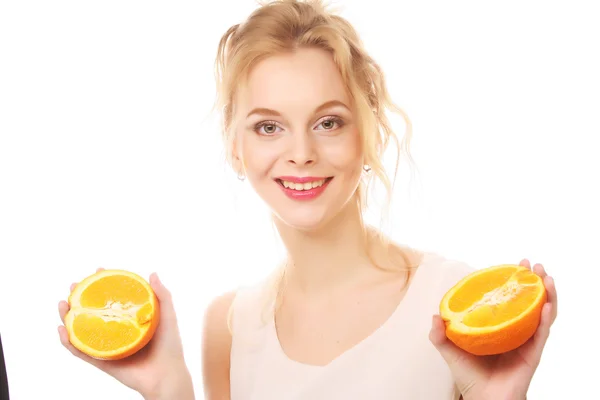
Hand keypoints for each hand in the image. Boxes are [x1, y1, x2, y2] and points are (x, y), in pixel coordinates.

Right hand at [58, 269, 193, 399]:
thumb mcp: (168, 316)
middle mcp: (116, 330)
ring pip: (81, 329)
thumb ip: (163, 295)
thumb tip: (152, 273)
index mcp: (129, 318)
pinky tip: (62, 330)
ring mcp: (107, 345)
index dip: (103, 283)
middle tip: (74, 285)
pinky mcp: (102, 361)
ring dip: (67, 316)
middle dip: (80, 297)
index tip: (98, 270)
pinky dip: (68, 342)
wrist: (166, 375)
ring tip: (62, 304)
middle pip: (92, 311)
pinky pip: (80, 351)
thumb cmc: (170, 346)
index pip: (113, 297)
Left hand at [429, 259, 557, 399]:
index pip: (508, 299)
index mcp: (498, 326)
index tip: (514, 265)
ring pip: (541, 314)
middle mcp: (514, 331)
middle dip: (533, 282)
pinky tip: (547, 306)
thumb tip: (435, 316)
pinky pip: (541, 334)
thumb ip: (439, 334)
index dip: (512, 282)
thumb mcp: (449, 350)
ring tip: (545, 277)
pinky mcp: (532, 354)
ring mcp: (525, 341)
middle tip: (532, 265)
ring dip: (546, 294)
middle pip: (528, 302)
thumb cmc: (468, 376)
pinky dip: (546, 319)